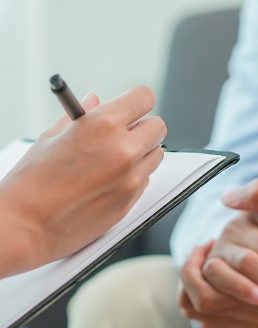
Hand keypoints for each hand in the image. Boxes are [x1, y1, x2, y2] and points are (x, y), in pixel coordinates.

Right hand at [0, 86, 166, 276]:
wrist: (26, 226)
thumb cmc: (32, 181)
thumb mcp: (52, 137)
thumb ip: (82, 115)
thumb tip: (95, 100)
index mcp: (102, 125)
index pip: (144, 97)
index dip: (137, 100)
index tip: (133, 105)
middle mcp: (124, 149)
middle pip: (158, 126)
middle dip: (143, 126)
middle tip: (126, 132)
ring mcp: (131, 177)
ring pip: (157, 154)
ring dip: (142, 151)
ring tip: (115, 157)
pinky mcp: (131, 200)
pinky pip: (146, 178)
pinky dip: (135, 175)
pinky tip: (110, 179)